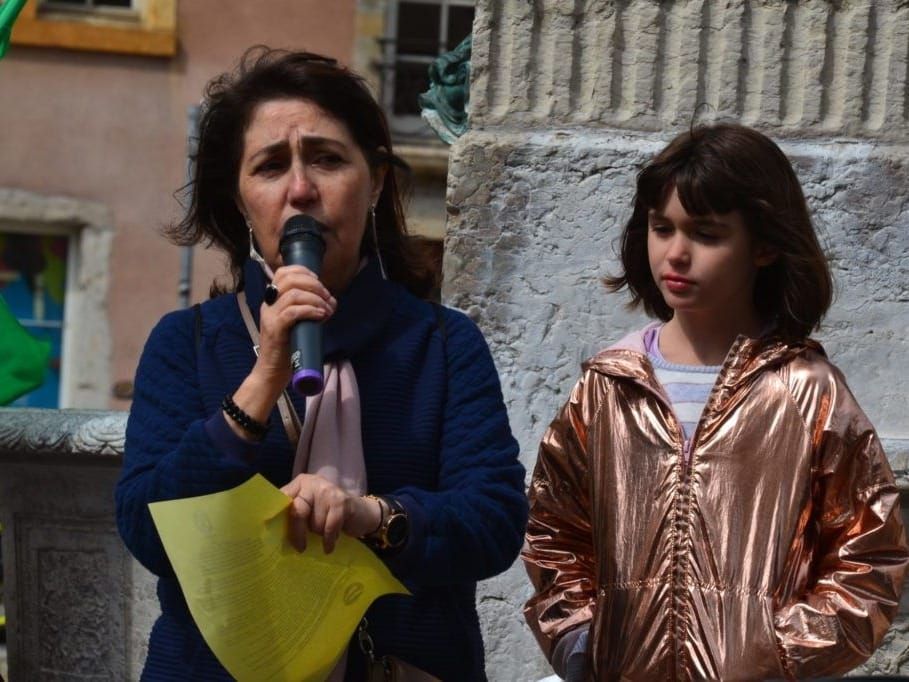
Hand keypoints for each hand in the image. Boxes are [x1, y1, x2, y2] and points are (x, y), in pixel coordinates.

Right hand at [224, 266, 336, 439]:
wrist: (273, 372)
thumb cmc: (289, 349)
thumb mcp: (299, 323)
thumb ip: (308, 310)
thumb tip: (330, 301)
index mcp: (273, 300)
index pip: (283, 272)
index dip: (304, 272)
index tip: (319, 281)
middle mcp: (269, 305)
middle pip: (289, 279)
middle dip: (314, 284)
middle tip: (328, 297)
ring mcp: (270, 316)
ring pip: (293, 294)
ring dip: (315, 298)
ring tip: (327, 309)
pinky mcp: (275, 329)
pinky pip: (292, 311)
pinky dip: (310, 310)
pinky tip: (321, 315)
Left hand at [280, 474, 381, 553]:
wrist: (363, 513)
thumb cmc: (330, 515)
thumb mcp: (311, 510)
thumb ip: (295, 513)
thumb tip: (272, 530)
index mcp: (301, 483)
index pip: (283, 497)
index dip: (276, 514)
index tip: (270, 533)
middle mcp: (313, 482)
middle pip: (298, 510)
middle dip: (297, 532)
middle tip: (300, 548)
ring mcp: (328, 490)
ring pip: (315, 522)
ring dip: (319, 534)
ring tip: (325, 533)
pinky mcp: (342, 501)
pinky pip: (329, 527)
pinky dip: (329, 540)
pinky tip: (329, 547)